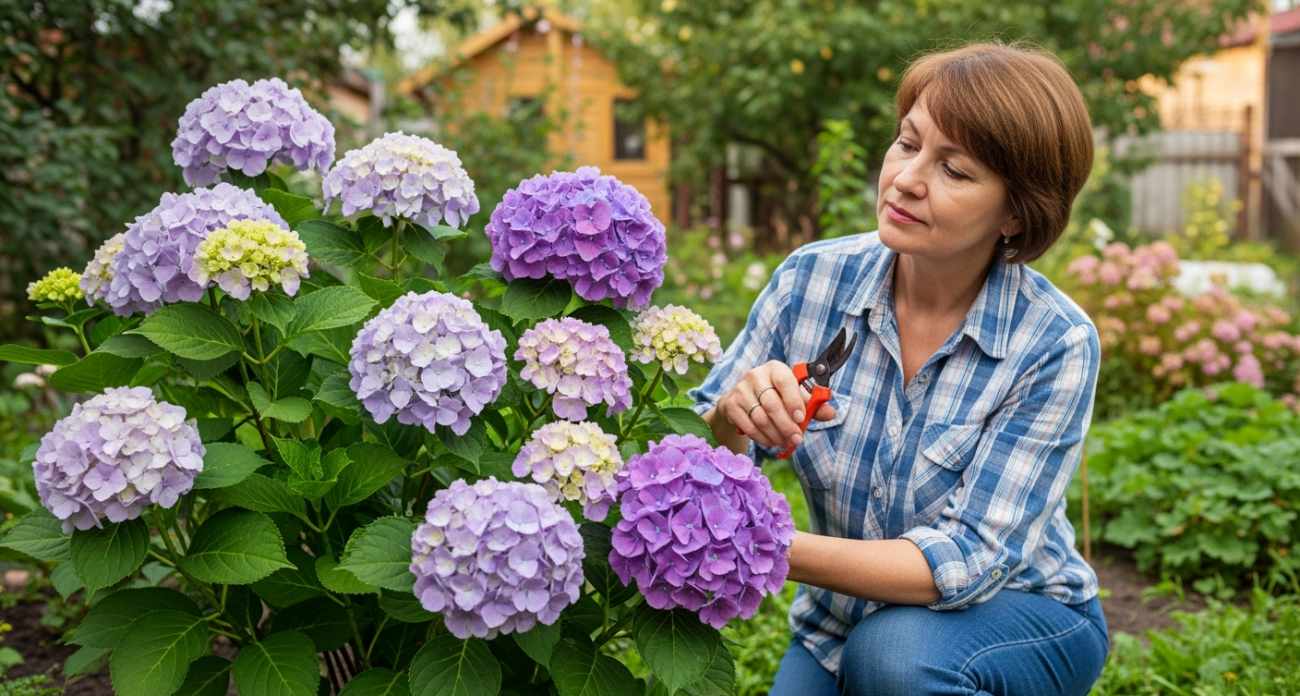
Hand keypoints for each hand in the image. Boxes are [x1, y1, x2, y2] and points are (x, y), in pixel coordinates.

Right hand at [718, 360, 836, 450]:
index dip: (794, 400)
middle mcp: (755, 375)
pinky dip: (762, 438)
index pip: (785, 382)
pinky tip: (772, 442)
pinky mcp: (732, 405)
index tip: (801, 418)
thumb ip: (813, 404)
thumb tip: (830, 413)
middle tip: (797, 440)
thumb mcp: (795, 396)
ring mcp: (741, 390)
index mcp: (775, 368)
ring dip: (776, 435)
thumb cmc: (777, 396)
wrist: (745, 399)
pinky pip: (749, 426)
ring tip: (786, 443)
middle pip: (772, 404)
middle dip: (787, 426)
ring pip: (760, 418)